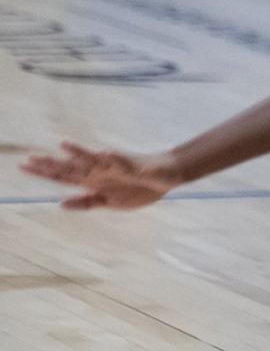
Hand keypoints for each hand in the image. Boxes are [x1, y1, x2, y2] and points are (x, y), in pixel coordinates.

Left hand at [19, 143, 184, 209]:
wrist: (165, 176)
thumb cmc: (138, 188)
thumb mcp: (108, 202)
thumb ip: (86, 203)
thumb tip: (60, 203)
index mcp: (92, 182)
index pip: (63, 176)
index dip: (44, 172)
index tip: (23, 166)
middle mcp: (99, 172)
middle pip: (72, 168)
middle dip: (51, 164)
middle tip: (28, 159)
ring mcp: (114, 167)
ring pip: (94, 161)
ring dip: (79, 154)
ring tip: (62, 147)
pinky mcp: (133, 165)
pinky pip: (123, 163)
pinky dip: (113, 159)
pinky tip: (103, 154)